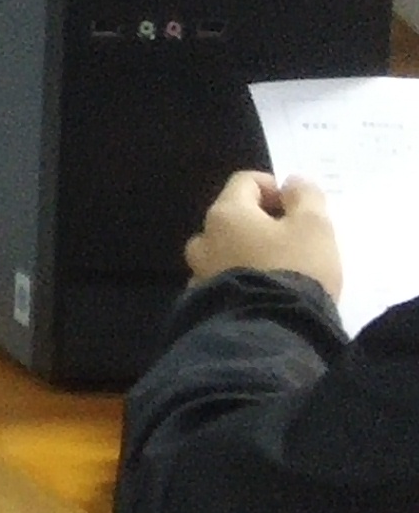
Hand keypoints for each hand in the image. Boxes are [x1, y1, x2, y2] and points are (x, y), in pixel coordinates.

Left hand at [185, 167, 344, 299]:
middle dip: (263, 221)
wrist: (272, 331)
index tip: (298, 207)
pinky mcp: (204, 301)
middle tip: (295, 239)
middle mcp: (203, 238)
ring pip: (226, 249)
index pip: (245, 182)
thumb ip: (304, 197)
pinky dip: (242, 277)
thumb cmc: (295, 269)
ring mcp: (199, 271)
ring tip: (281, 267)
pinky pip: (224, 279)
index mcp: (225, 214)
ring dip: (250, 251)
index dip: (275, 187)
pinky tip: (266, 291)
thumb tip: (291, 182)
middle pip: (233, 216)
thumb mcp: (314, 227)